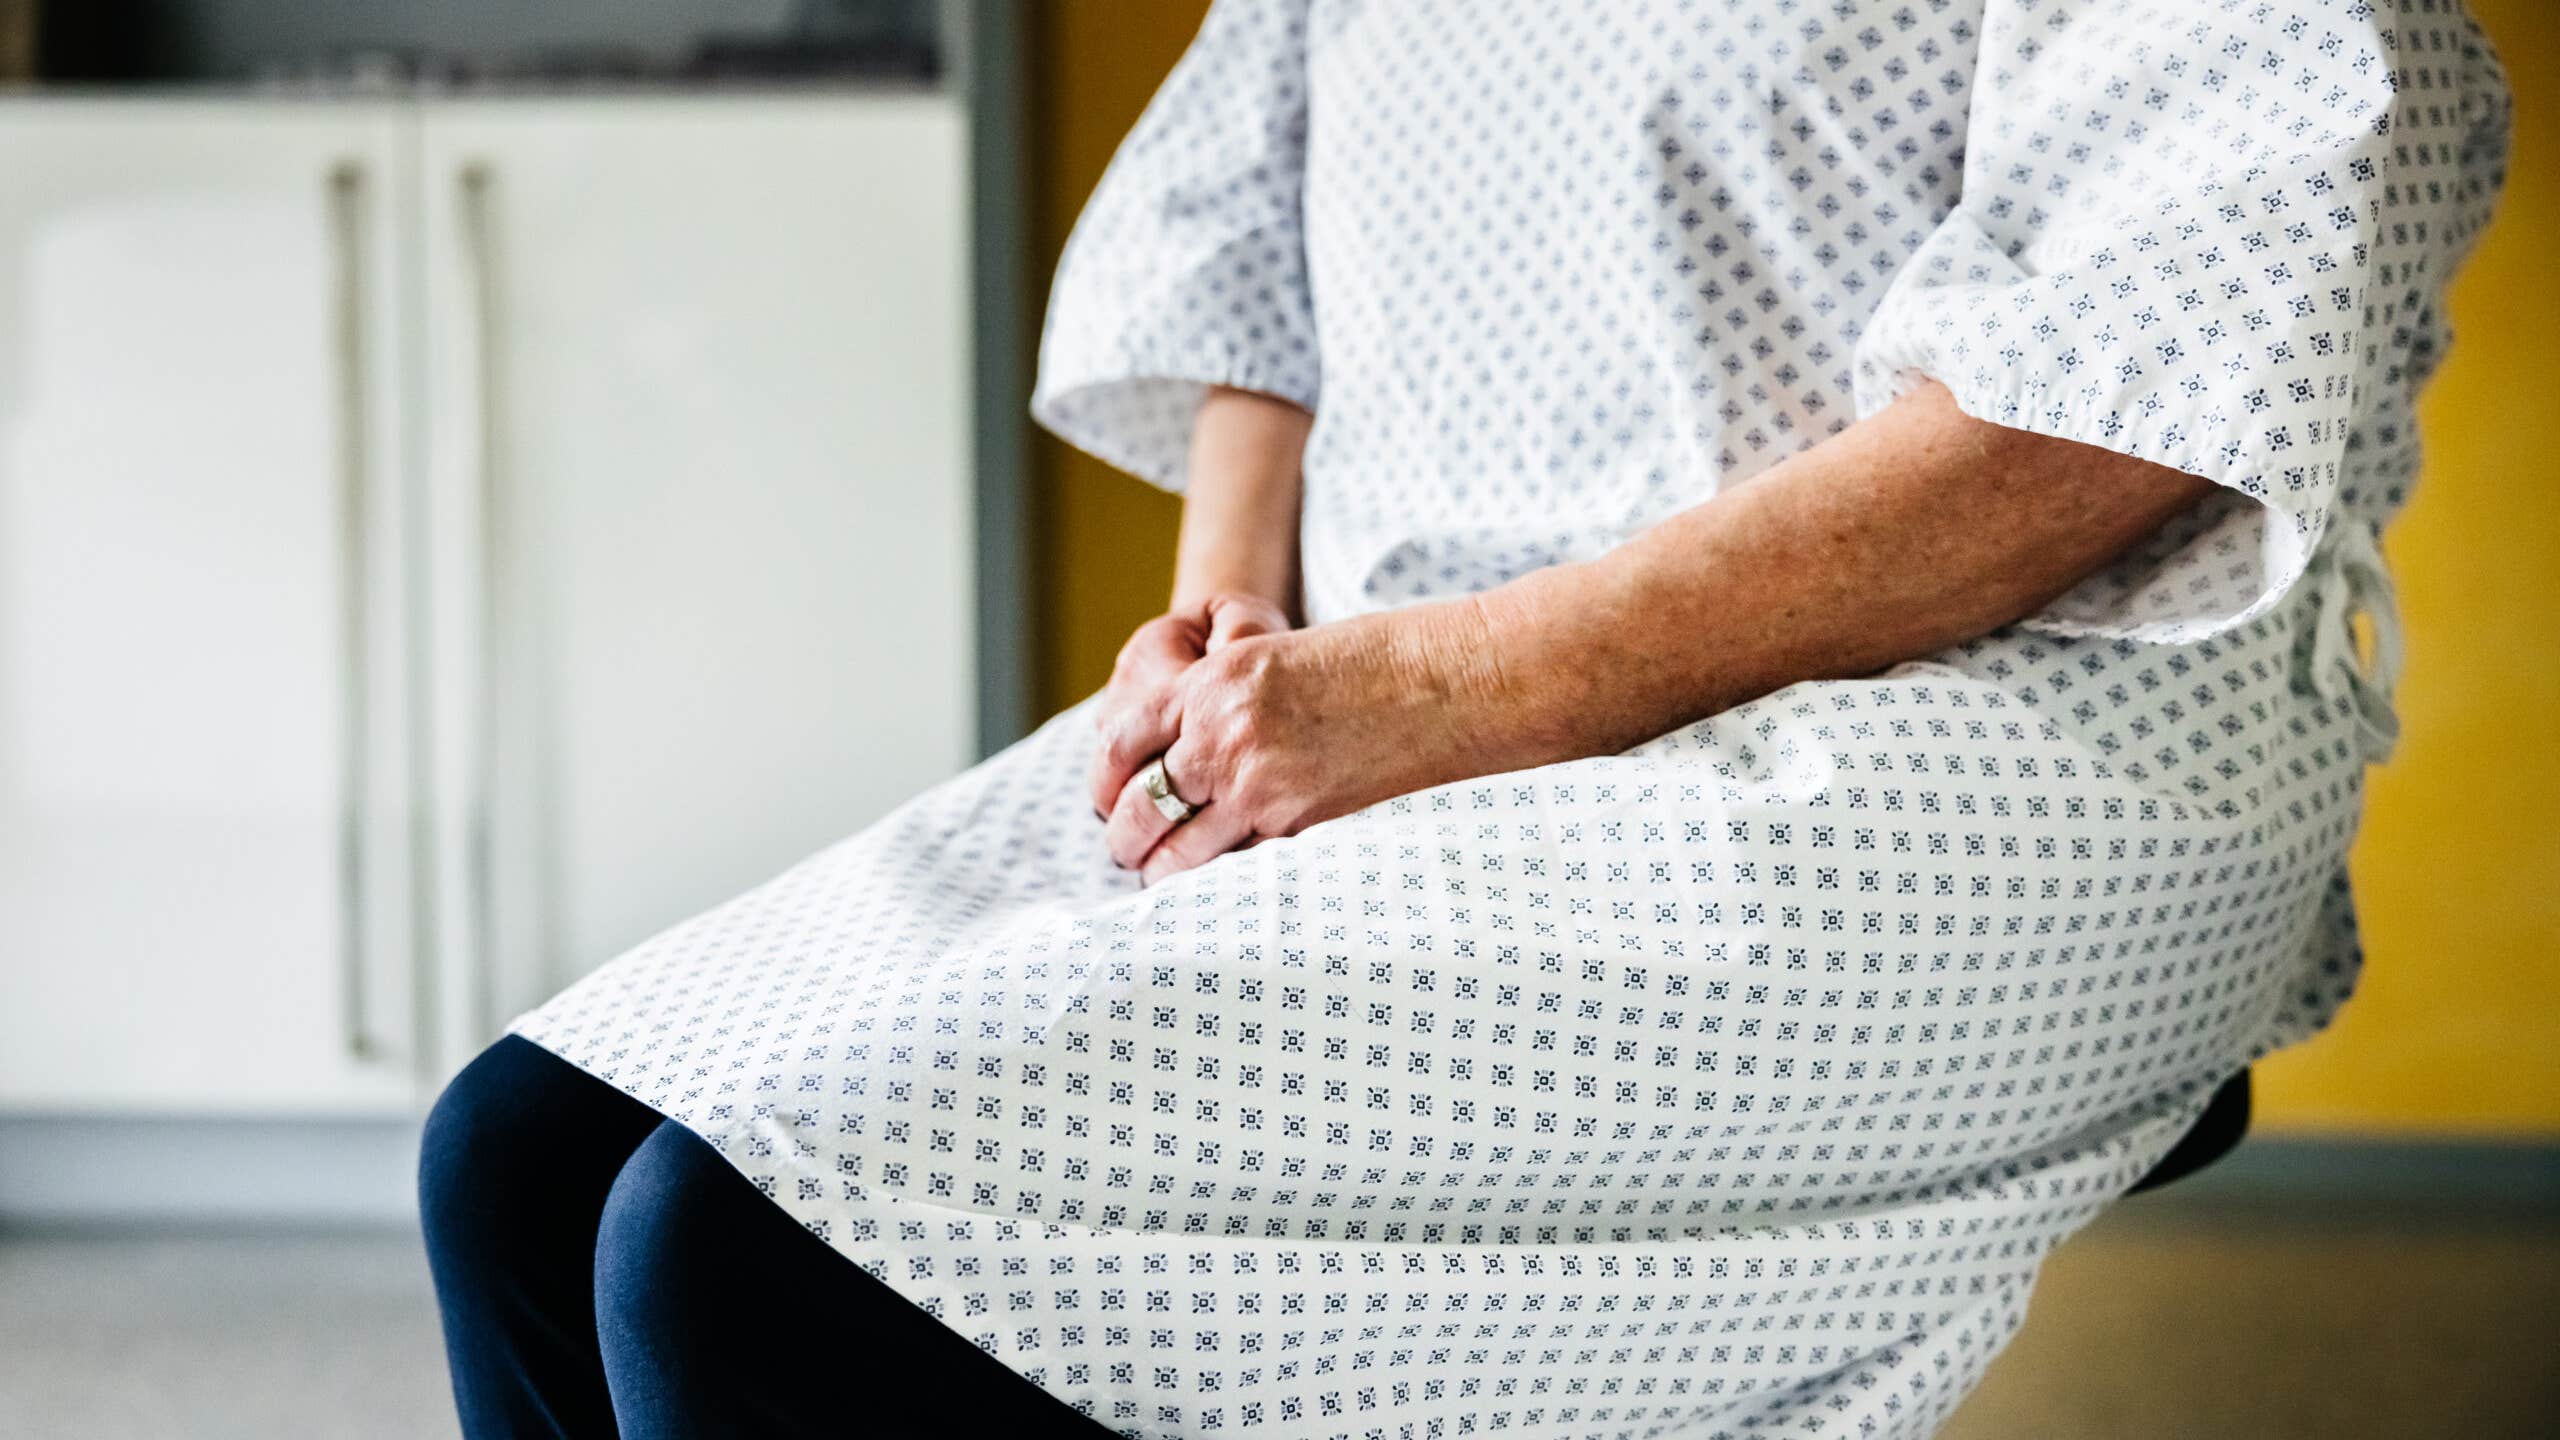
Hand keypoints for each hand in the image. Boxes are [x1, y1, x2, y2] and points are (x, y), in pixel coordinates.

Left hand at [1103, 599, 1516, 884]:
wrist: (1440, 683)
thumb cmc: (1365, 663)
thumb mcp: (1270, 660)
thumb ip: (1217, 703)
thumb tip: (1179, 756)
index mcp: (1209, 683)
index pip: (1122, 739)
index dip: (1103, 778)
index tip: (1105, 798)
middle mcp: (1221, 735)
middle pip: (1139, 806)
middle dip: (1124, 836)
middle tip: (1126, 848)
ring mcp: (1257, 785)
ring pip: (1178, 853)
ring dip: (1161, 871)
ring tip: (1159, 878)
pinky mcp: (1295, 824)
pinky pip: (1235, 866)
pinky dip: (1219, 881)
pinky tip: (1216, 886)